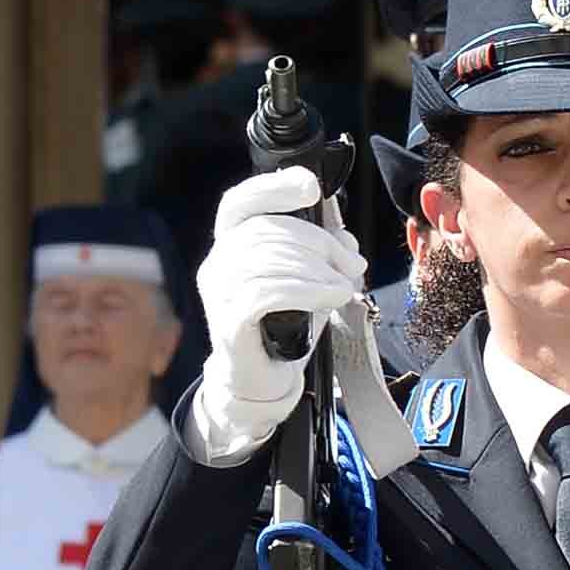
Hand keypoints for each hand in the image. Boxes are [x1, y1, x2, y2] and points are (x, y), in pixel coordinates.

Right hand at [184, 167, 366, 462]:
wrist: (262, 382)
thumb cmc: (282, 329)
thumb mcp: (309, 283)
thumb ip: (324, 256)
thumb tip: (346, 240)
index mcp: (230, 247)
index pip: (241, 203)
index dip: (274, 187)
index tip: (311, 187)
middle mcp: (217, 265)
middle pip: (268, 230)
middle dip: (319, 243)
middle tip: (352, 264)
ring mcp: (218, 294)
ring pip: (269, 260)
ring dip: (317, 269)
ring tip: (344, 286)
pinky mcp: (230, 322)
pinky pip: (268, 292)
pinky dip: (307, 290)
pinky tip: (333, 297)